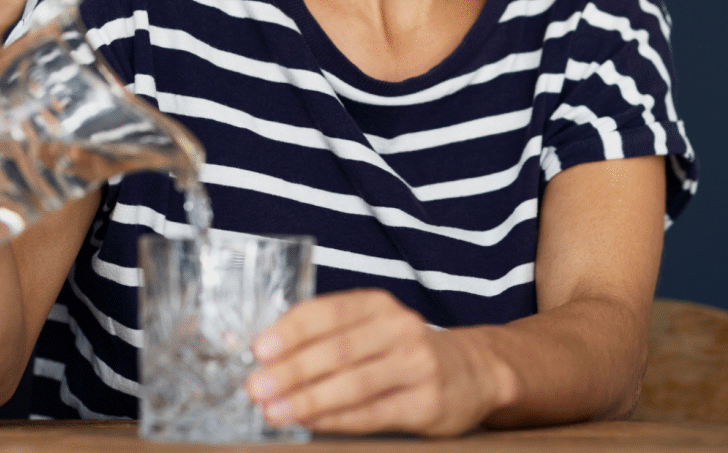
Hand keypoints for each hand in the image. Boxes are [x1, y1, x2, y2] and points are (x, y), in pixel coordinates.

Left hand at [244, 289, 513, 435]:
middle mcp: (400, 328)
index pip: (328, 312)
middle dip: (291, 370)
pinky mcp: (425, 402)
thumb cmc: (403, 351)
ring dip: (308, 398)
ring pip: (354, 383)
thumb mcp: (372, 329)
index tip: (258, 349)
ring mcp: (416, 365)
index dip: (291, 330)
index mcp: (378, 305)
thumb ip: (327, 337)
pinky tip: (308, 422)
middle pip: (338, 349)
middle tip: (256, 387)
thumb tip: (266, 360)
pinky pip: (372, 412)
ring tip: (274, 411)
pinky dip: (336, 419)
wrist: (471, 372)